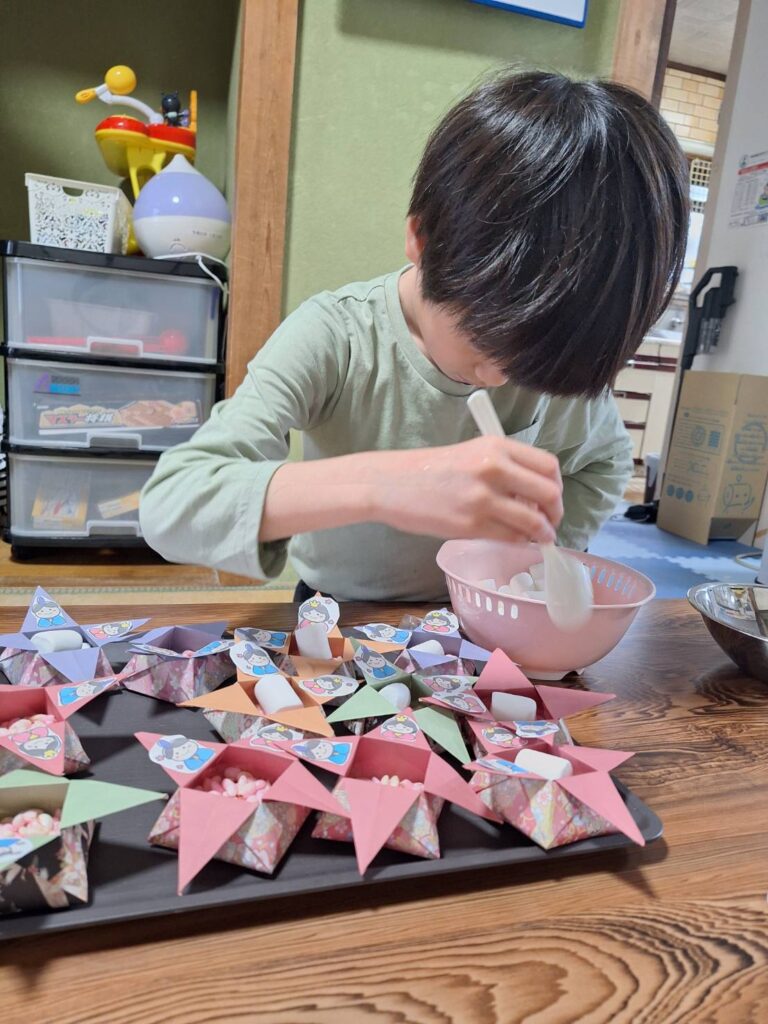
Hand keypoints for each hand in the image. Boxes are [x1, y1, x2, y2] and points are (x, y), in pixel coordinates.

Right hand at [376, 436, 562, 543]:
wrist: (390, 483)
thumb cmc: (428, 470)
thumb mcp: (470, 454)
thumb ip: (503, 468)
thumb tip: (533, 497)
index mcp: (495, 446)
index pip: (548, 466)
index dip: (557, 486)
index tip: (552, 499)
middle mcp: (494, 468)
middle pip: (548, 494)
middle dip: (556, 513)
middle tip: (551, 523)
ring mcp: (483, 498)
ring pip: (533, 521)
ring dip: (542, 534)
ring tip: (540, 538)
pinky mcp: (470, 524)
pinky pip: (510, 537)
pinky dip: (520, 542)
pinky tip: (517, 541)